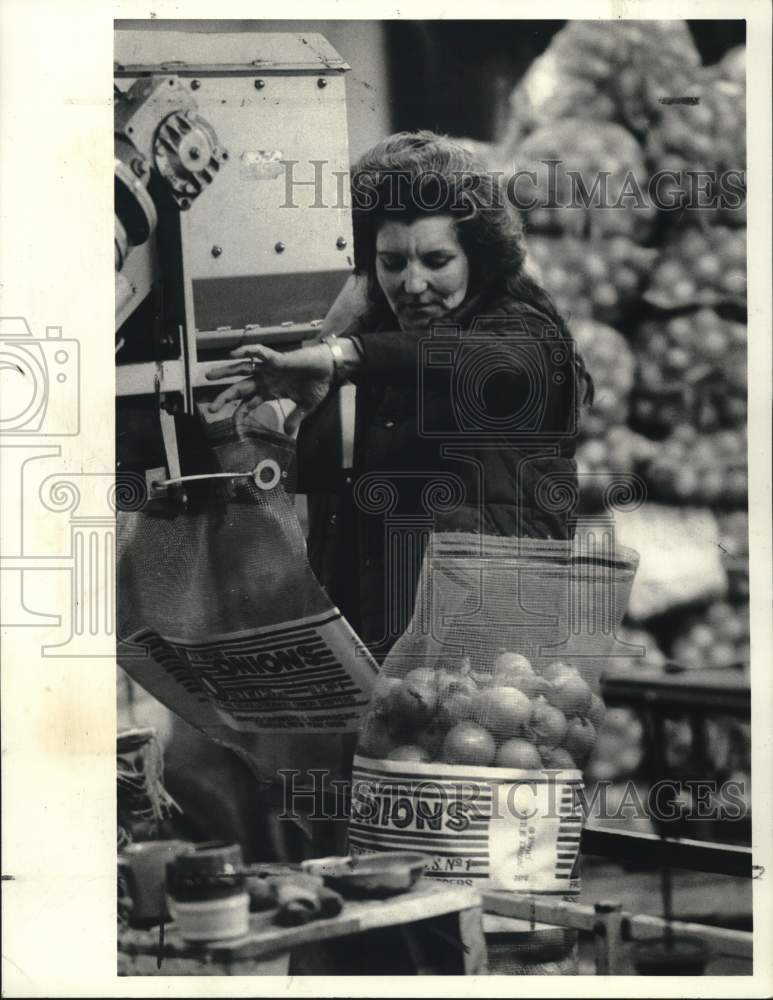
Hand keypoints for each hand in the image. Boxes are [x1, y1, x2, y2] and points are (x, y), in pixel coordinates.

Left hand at [206, 343, 334, 434]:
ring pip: (241, 369)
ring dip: (225, 372)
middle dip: (224, 397)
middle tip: (211, 407)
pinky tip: (233, 354)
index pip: (249, 403)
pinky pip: (258, 353)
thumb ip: (295, 418)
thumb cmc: (317, 384)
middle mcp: (265, 380)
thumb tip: (287, 432)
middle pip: (239, 388)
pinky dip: (246, 352)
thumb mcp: (306, 406)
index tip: (230, 422)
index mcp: (271, 391)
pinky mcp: (276, 359)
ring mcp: (268, 369)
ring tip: (209, 376)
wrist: (329, 369)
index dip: (239, 412)